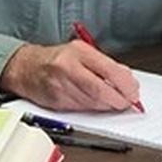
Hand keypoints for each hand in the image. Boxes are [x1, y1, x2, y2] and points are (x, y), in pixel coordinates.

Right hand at [0, 40, 140, 111]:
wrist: (27, 68)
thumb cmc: (57, 59)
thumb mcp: (83, 53)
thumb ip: (106, 65)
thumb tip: (128, 80)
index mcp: (78, 52)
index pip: (108, 70)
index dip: (125, 85)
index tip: (134, 92)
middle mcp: (68, 67)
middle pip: (99, 90)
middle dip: (118, 100)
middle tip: (127, 102)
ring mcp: (60, 85)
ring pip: (92, 102)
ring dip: (107, 106)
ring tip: (113, 102)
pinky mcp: (56, 101)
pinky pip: (81, 109)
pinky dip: (93, 108)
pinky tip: (96, 104)